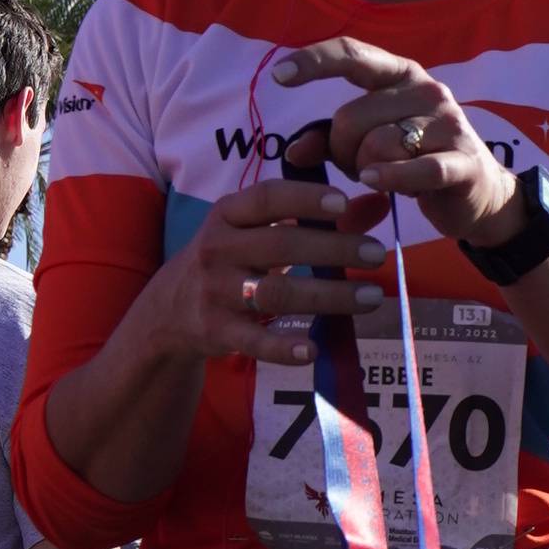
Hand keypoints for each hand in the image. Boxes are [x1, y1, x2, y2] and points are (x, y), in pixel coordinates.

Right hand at [148, 173, 391, 370]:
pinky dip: (282, 347)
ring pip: (276, 293)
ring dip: (327, 295)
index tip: (343, 203)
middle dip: (333, 248)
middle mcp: (218, 249)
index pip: (266, 198)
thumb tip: (379, 202)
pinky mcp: (218, 331)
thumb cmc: (230, 258)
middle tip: (377, 254)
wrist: (169, 309)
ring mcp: (216, 291)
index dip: (304, 198)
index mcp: (228, 215)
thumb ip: (317, 216)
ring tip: (370, 297)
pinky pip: (254, 341)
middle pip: (281, 246)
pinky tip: (312, 350)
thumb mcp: (259, 230)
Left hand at [274, 38, 520, 248]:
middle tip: (362, 168)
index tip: (278, 76)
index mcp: (400, 74)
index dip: (313, 61)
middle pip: (351, 117)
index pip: (352, 54)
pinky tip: (376, 182)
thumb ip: (330, 141)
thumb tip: (295, 150)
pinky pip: (415, 168)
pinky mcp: (462, 161)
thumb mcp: (368, 143)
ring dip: (367, 171)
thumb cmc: (415, 161)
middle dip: (342, 151)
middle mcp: (426, 89)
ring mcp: (447, 123)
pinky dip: (390, 177)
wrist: (479, 195)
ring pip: (376, 145)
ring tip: (384, 178)